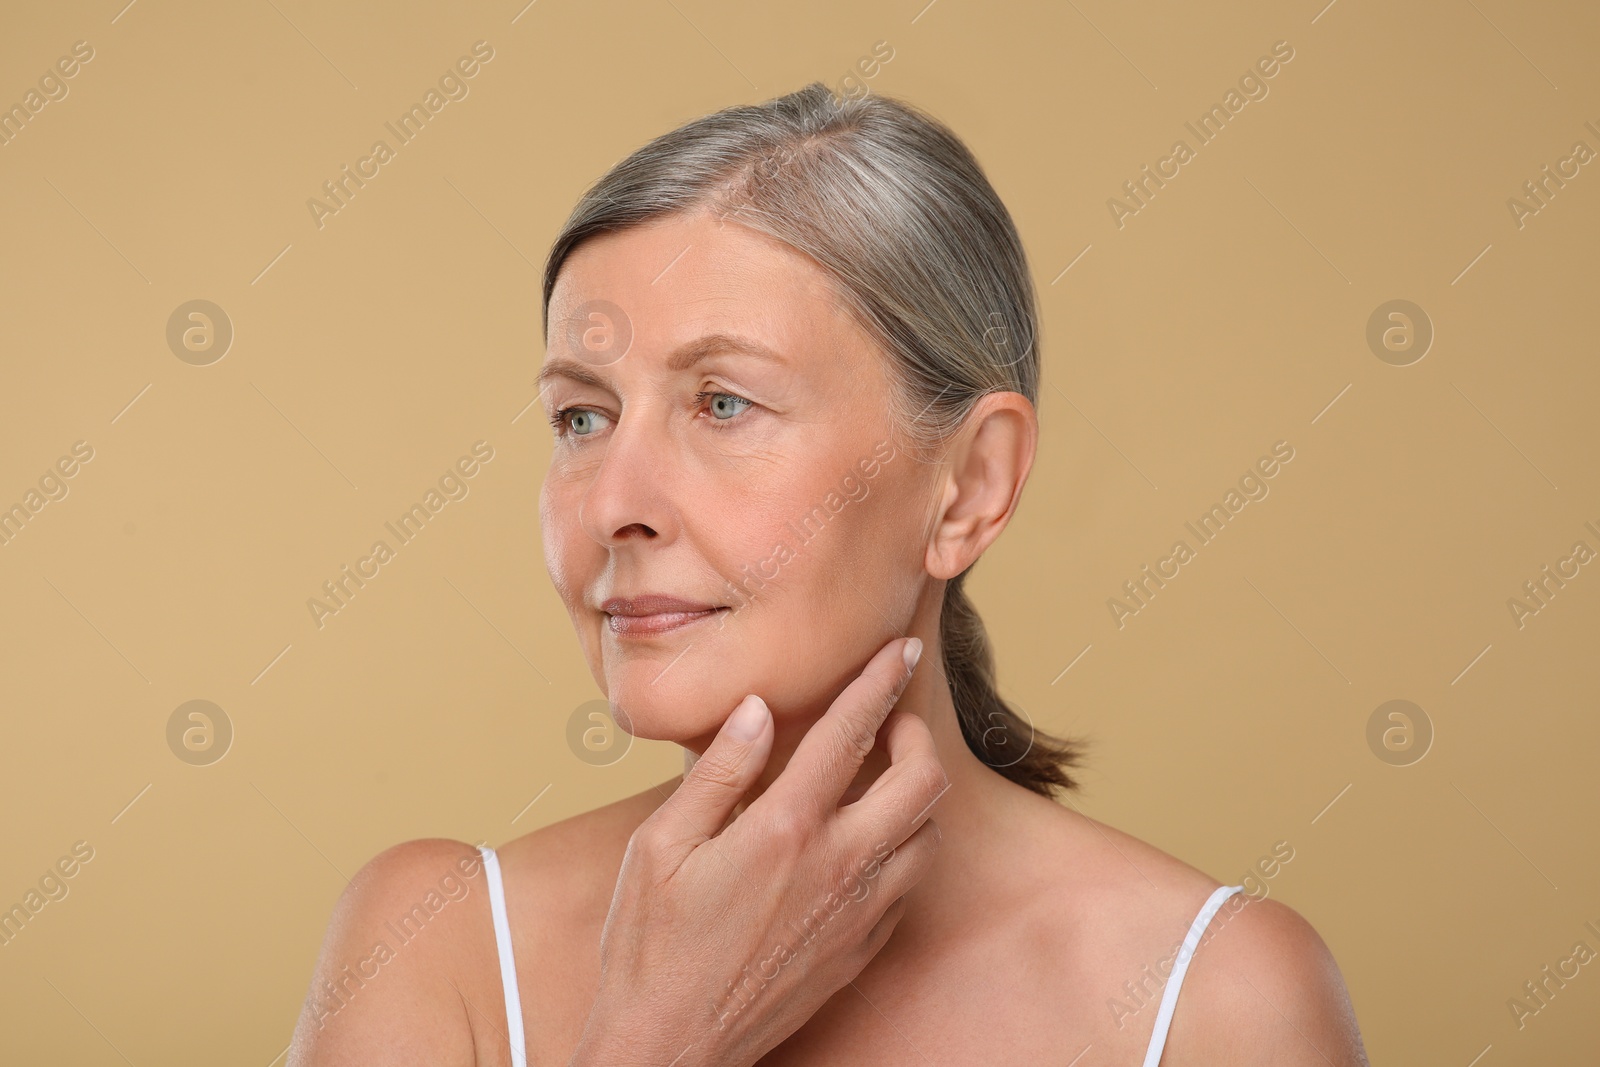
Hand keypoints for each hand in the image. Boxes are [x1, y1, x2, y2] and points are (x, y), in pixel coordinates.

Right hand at [568, 635, 946, 1066]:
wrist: (670, 1049)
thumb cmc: (650, 946)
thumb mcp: (660, 846)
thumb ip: (717, 771)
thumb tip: (757, 709)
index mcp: (785, 829)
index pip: (851, 732)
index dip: (880, 680)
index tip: (899, 649)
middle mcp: (837, 868)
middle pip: (921, 782)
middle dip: (917, 736)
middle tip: (892, 721)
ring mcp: (857, 915)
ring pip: (927, 837)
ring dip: (916, 796)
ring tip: (884, 778)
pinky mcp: (860, 952)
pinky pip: (907, 887)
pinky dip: (903, 850)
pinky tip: (868, 844)